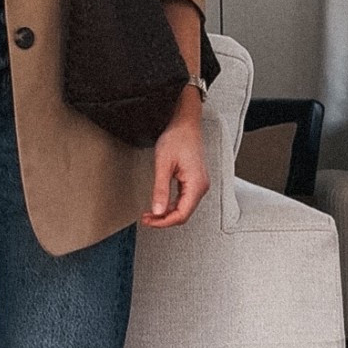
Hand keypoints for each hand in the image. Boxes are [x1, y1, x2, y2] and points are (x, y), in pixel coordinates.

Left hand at [141, 89, 210, 227]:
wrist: (185, 125)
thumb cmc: (177, 138)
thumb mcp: (163, 164)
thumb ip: (160, 189)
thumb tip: (157, 210)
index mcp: (196, 184)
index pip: (182, 214)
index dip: (164, 222)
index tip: (149, 221)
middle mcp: (201, 186)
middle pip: (183, 214)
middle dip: (164, 219)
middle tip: (146, 219)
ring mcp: (199, 184)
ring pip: (184, 208)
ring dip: (167, 214)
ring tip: (150, 214)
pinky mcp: (194, 181)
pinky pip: (184, 200)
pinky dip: (171, 206)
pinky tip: (160, 205)